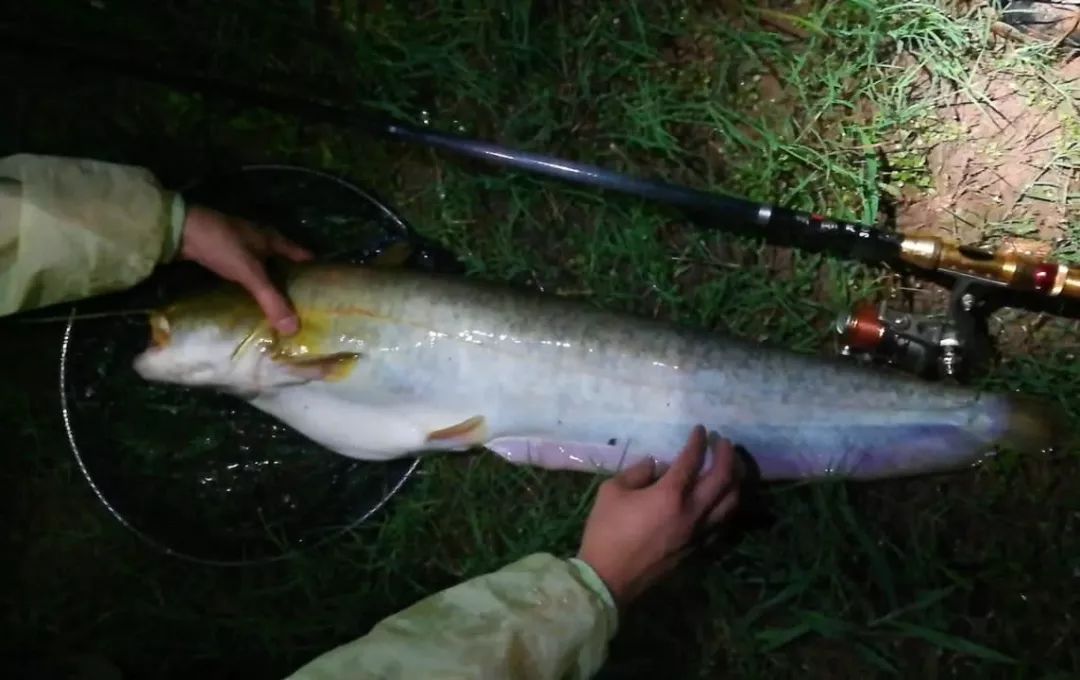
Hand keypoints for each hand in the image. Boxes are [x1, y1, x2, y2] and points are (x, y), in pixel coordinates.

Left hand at [179, 204, 313, 334]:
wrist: (181, 231)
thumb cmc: (222, 245)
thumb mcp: (250, 273)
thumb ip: (271, 299)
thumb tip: (294, 329)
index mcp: (275, 240)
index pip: (305, 258)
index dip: (317, 275)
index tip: (328, 296)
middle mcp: (265, 243)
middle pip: (288, 267)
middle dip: (296, 287)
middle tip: (307, 311)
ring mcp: (246, 249)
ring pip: (269, 272)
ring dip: (276, 288)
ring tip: (286, 312)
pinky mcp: (229, 258)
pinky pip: (252, 276)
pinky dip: (257, 288)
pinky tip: (258, 303)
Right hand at [577, 425, 739, 608]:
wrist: (609, 577)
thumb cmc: (606, 531)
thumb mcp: (611, 491)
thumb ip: (637, 472)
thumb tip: (656, 465)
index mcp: (670, 494)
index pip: (692, 459)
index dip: (698, 441)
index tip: (701, 429)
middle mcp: (692, 511)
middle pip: (723, 477)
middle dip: (726, 454)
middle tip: (723, 441)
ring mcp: (698, 531)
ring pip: (730, 502)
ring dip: (735, 479)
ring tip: (730, 467)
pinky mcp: (698, 547)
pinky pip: (722, 522)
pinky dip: (727, 504)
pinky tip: (722, 498)